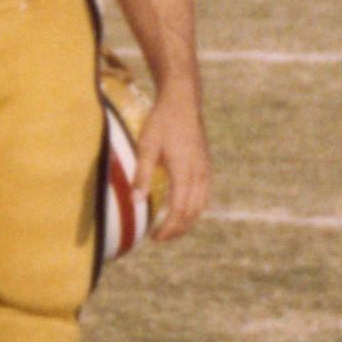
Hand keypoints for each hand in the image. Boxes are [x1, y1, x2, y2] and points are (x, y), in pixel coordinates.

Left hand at [139, 90, 210, 240]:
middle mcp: (199, 174)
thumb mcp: (146, 147)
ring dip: (187, 221)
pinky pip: (204, 195)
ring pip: (201, 205)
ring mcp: (205, 170)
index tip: (155, 238)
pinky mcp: (206, 166)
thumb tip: (135, 201)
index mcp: (184, 171)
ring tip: (170, 229)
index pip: (180, 210)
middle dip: (178, 229)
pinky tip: (182, 211)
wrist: (183, 103)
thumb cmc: (161, 123)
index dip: (169, 227)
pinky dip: (194, 208)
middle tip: (160, 238)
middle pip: (193, 212)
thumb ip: (141, 174)